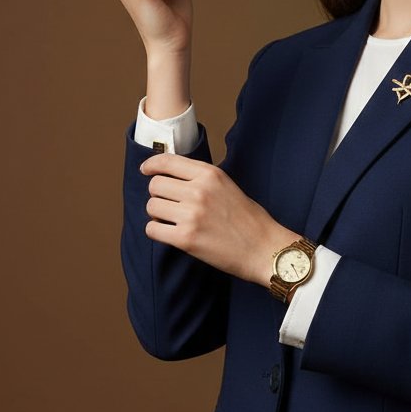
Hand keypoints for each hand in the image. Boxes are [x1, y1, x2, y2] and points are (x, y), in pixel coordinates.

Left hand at [138, 151, 300, 285]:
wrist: (264, 249)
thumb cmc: (250, 220)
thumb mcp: (228, 186)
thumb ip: (202, 179)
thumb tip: (173, 177)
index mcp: (210, 174)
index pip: (167, 161)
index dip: (151, 165)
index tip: (146, 170)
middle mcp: (198, 191)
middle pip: (155, 185)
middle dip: (158, 195)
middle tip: (169, 205)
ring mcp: (191, 215)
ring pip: (151, 206)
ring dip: (158, 214)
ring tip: (173, 221)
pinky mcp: (185, 239)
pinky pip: (152, 229)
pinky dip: (157, 232)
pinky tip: (170, 234)